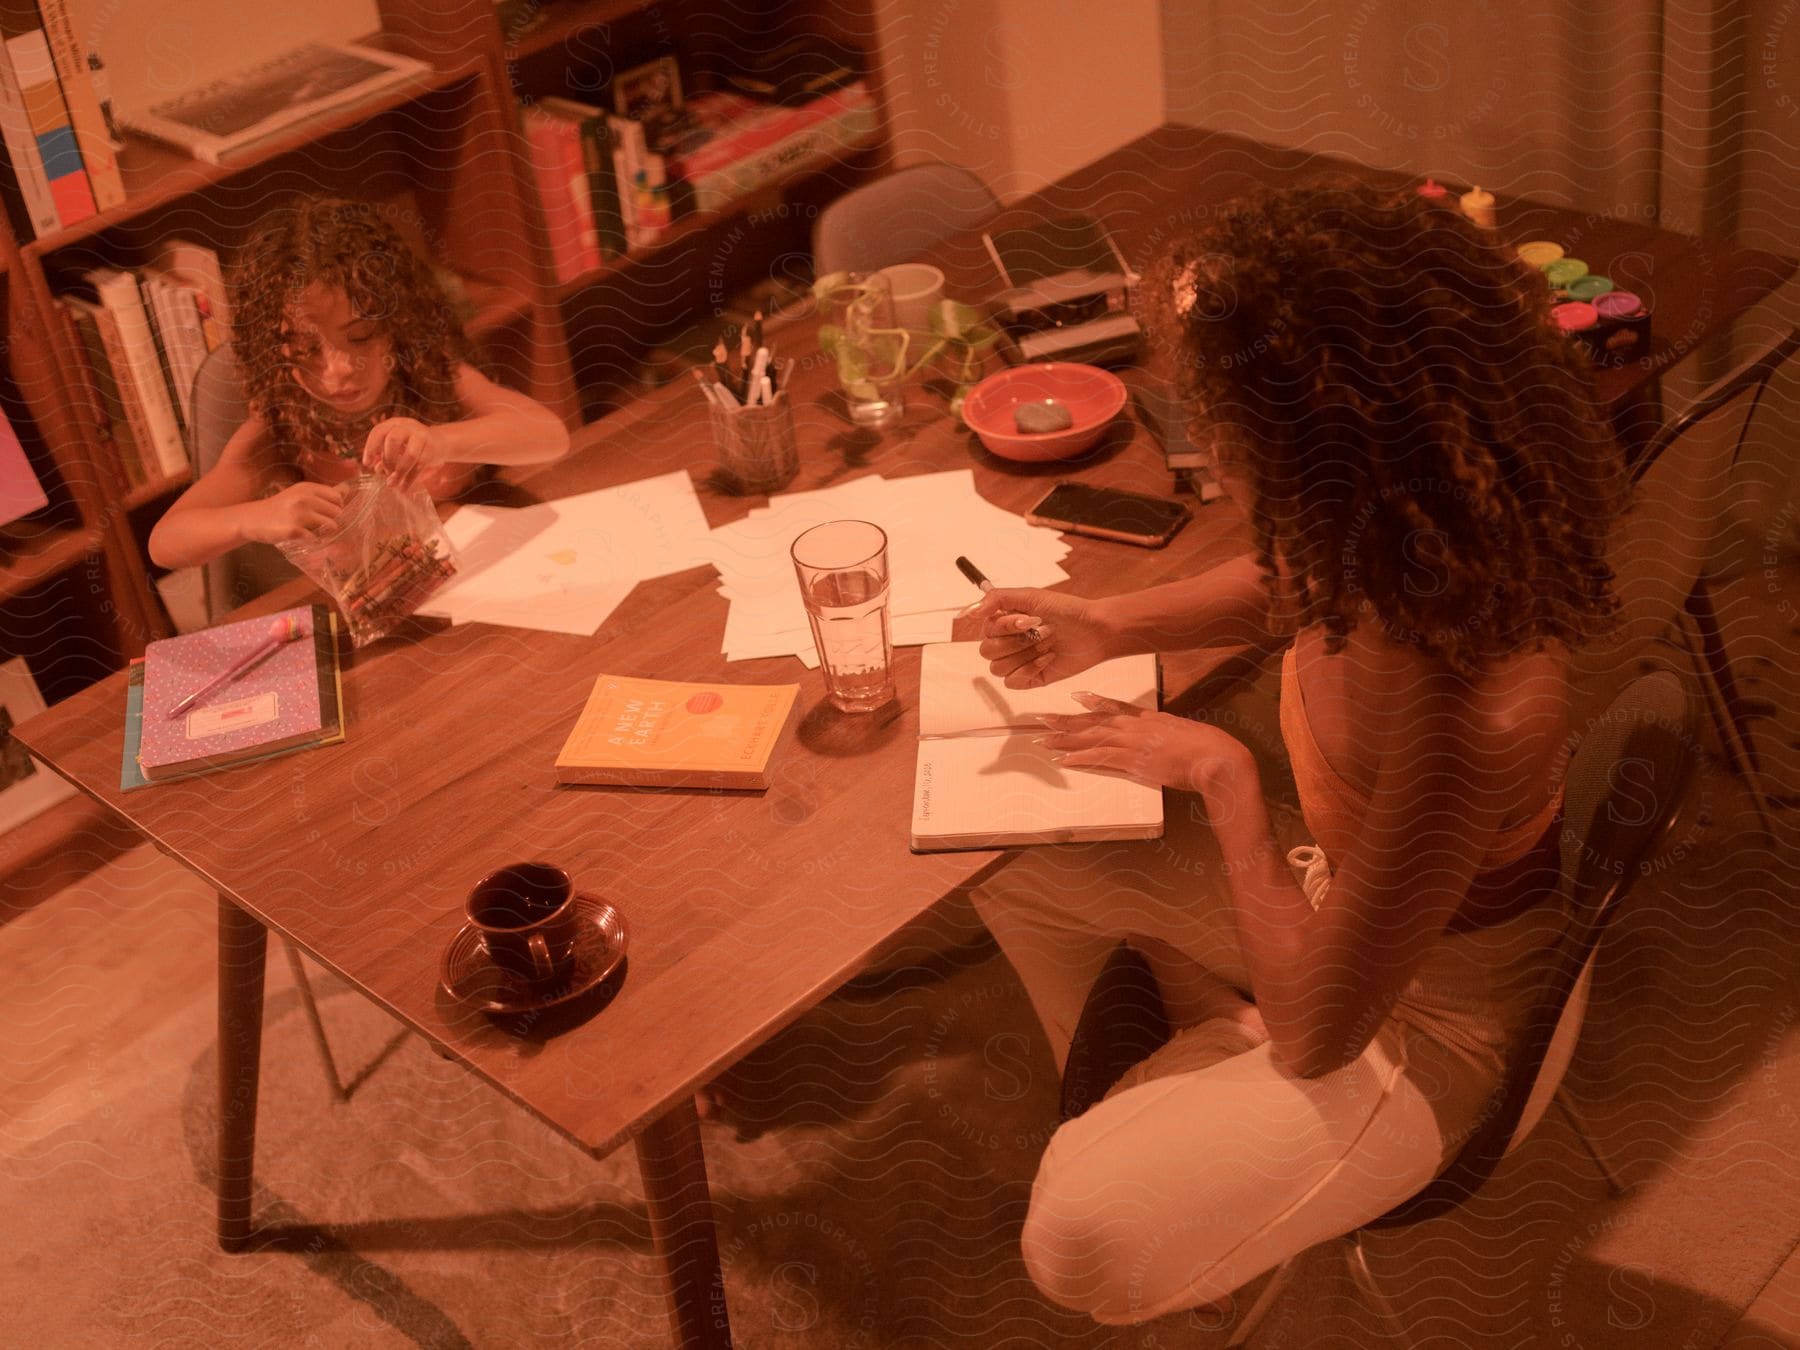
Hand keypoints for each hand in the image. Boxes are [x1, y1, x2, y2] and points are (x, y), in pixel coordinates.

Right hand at [240, 482, 344, 544]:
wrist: (252, 519)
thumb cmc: (282, 507)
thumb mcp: (301, 494)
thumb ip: (325, 493)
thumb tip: (348, 488)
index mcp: (307, 488)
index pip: (338, 497)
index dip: (336, 507)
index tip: (325, 513)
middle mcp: (304, 498)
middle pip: (337, 512)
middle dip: (331, 521)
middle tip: (318, 525)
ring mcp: (298, 514)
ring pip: (331, 526)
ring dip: (325, 532)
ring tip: (312, 531)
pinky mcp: (293, 530)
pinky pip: (316, 538)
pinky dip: (312, 541)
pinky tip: (302, 538)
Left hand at [361, 417, 445, 492]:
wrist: (440, 441)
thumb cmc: (412, 444)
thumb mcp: (397, 445)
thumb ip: (385, 455)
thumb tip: (377, 469)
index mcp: (395, 424)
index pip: (379, 431)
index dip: (371, 447)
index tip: (367, 464)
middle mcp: (408, 427)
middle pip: (393, 439)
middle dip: (387, 459)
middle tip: (386, 472)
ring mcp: (422, 437)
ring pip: (409, 455)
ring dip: (399, 472)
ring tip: (392, 484)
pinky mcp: (432, 450)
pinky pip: (419, 466)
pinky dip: (409, 480)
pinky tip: (403, 488)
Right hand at [967, 587, 1121, 688]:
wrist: (1095, 630)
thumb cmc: (1066, 610)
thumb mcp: (1031, 596)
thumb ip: (997, 599)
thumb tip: (969, 613)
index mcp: (1004, 622)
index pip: (986, 631)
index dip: (1006, 627)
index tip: (1030, 619)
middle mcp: (1007, 642)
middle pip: (987, 651)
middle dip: (1017, 642)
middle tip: (1042, 631)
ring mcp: (1017, 662)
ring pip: (997, 669)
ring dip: (1024, 655)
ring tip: (1047, 644)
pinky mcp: (1030, 679)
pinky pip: (1013, 682)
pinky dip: (1030, 669)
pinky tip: (1049, 658)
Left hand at [1038, 693, 1251, 794]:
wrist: (1215, 757)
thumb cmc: (1207, 748)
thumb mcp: (1184, 733)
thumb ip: (1168, 734)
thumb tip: (1162, 739)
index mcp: (1148, 718)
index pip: (1114, 706)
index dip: (1093, 703)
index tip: (1075, 698)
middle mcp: (1135, 726)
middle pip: (1093, 721)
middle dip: (1066, 721)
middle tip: (1041, 719)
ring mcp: (1132, 742)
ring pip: (1090, 738)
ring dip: (1065, 739)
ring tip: (1042, 739)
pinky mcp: (1133, 760)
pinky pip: (1099, 757)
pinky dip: (1080, 758)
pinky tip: (1064, 760)